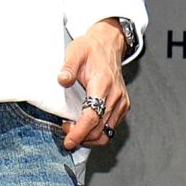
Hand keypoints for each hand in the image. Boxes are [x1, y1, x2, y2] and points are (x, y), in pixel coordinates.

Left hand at [58, 18, 129, 149]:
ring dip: (88, 138)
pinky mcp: (123, 107)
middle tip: (65, 127)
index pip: (92, 117)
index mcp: (103, 84)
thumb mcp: (75, 51)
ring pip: (106, 134)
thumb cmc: (91, 49)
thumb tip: (62, 80)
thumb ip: (68, 66)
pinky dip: (97, 133)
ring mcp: (121, 103)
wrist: (109, 44)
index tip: (68, 141)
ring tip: (74, 129)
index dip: (79, 132)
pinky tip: (85, 126)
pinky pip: (110, 129)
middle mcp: (115, 96)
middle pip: (98, 130)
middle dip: (80, 136)